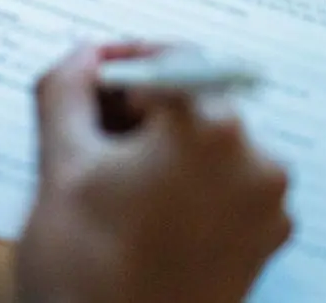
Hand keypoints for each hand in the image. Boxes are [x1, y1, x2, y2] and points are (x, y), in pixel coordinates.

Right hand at [17, 44, 291, 302]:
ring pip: (211, 145)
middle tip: (91, 131)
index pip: (172, 60)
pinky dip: (189, 184)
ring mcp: (266, 207)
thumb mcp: (60, 164)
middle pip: (196, 101)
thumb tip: (82, 57)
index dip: (125, 63)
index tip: (94, 77)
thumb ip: (68, 90)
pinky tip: (143, 209)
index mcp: (211, 132)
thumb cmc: (85, 269)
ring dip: (165, 147)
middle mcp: (256, 163)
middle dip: (143, 110)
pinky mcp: (264, 241)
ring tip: (115, 182)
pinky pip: (226, 186)